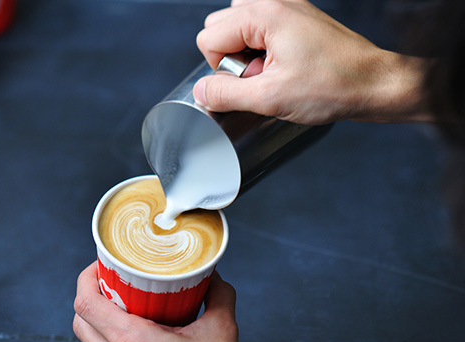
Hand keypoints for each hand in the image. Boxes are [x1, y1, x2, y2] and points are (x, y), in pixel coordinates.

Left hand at [73, 261, 271, 341]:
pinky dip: (104, 341)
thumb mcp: (222, 331)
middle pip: (79, 319)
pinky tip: (130, 333)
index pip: (86, 302)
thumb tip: (214, 277)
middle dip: (89, 294)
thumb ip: (218, 295)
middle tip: (111, 280)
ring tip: (119, 304)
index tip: (101, 264)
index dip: (87, 277)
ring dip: (94, 319)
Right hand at [194, 0, 430, 123]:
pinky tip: (281, 65)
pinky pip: (259, 26)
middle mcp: (274, 2)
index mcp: (265, 14)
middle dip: (231, 58)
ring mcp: (287, 6)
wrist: (375, 83)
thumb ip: (227, 94)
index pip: (208, 36)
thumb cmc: (333, 86)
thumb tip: (200, 93)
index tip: (249, 80)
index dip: (220, 68)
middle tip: (263, 77)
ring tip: (272, 71)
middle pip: (219, 26)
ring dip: (245, 52)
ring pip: (237, 24)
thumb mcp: (271, 98)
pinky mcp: (297, 17)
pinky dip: (260, 46)